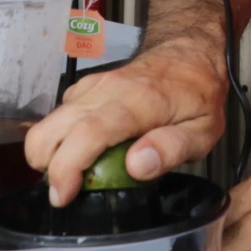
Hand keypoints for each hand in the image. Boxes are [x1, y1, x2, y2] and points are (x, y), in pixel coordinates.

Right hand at [24, 43, 228, 206]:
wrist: (190, 55)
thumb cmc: (197, 95)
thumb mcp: (204, 130)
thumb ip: (173, 148)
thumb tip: (137, 165)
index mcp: (138, 102)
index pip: (88, 132)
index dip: (67, 167)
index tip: (64, 195)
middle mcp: (107, 90)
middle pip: (51, 129)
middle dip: (46, 167)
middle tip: (68, 190)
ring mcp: (92, 87)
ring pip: (47, 124)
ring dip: (50, 155)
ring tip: (77, 174)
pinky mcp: (83, 89)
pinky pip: (56, 117)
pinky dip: (59, 140)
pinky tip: (83, 151)